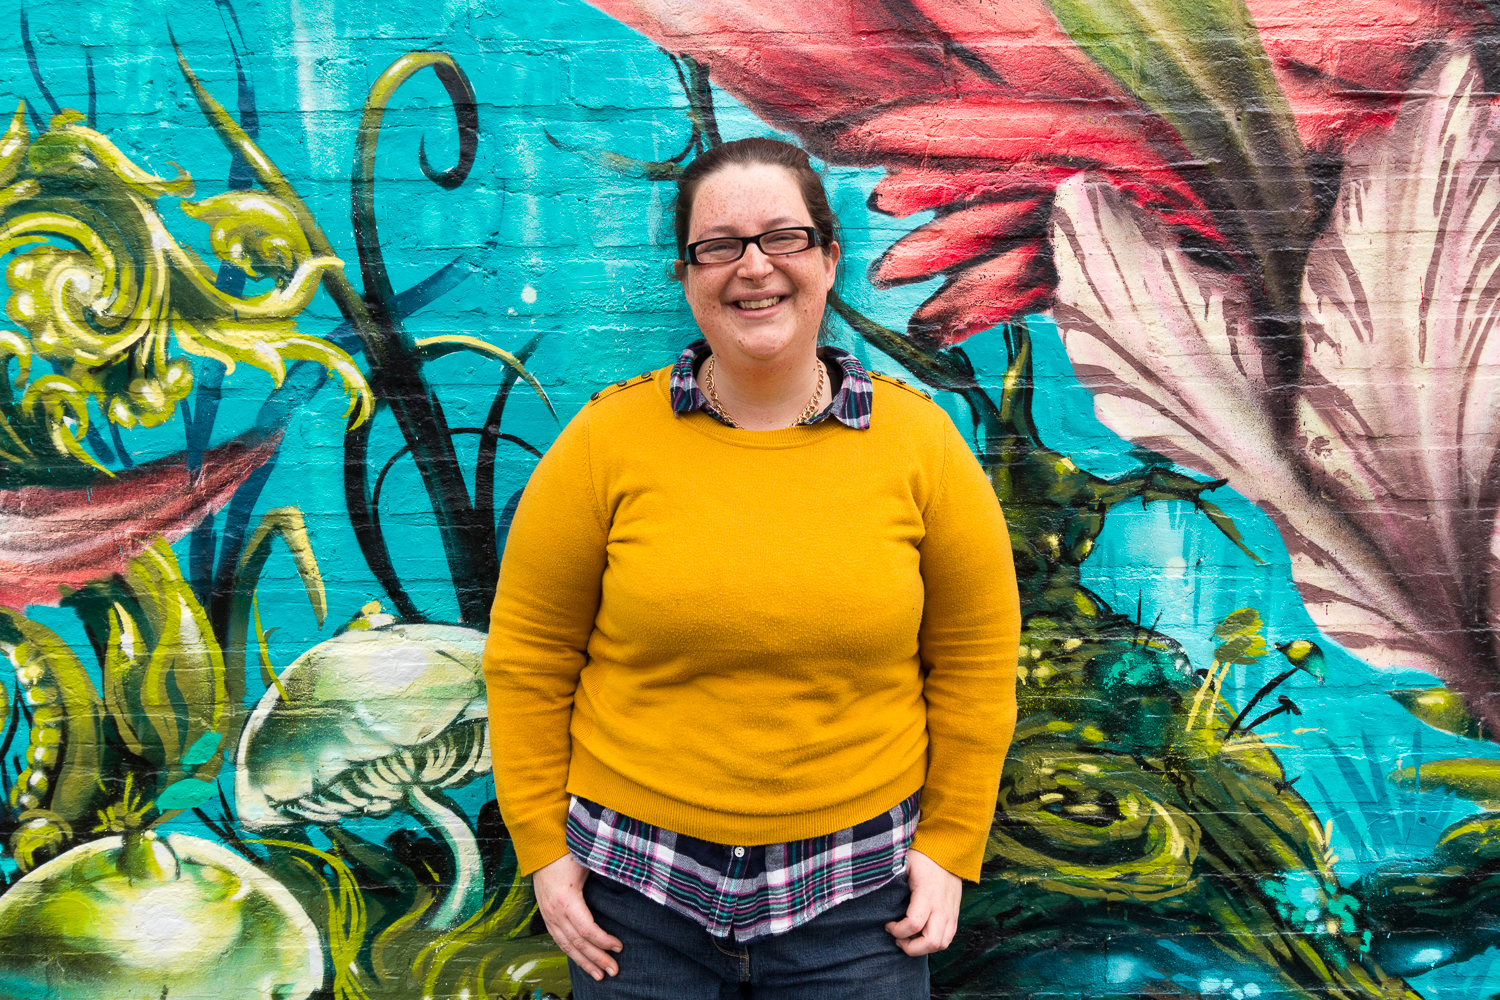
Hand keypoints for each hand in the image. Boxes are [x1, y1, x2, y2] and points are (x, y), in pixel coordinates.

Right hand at [532, 854, 622, 980]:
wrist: (541, 848)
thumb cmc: (567, 852)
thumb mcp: (587, 861)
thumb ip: (605, 873)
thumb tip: (629, 880)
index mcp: (566, 899)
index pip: (587, 930)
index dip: (604, 941)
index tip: (619, 947)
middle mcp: (555, 912)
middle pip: (578, 943)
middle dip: (597, 959)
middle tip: (614, 971)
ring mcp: (548, 915)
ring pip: (566, 946)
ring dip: (584, 962)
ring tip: (599, 975)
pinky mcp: (546, 916)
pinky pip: (558, 940)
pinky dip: (571, 953)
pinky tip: (581, 960)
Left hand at [885, 849, 962, 955]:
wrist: (948, 851)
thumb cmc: (923, 857)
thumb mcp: (904, 862)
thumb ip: (892, 878)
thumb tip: (872, 888)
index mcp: (927, 894)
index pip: (914, 924)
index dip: (897, 930)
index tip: (887, 924)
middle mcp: (941, 907)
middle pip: (931, 942)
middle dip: (912, 947)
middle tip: (897, 938)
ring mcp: (950, 912)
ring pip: (941, 944)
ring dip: (923, 948)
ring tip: (908, 938)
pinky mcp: (954, 915)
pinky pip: (948, 938)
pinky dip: (933, 943)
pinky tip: (920, 935)